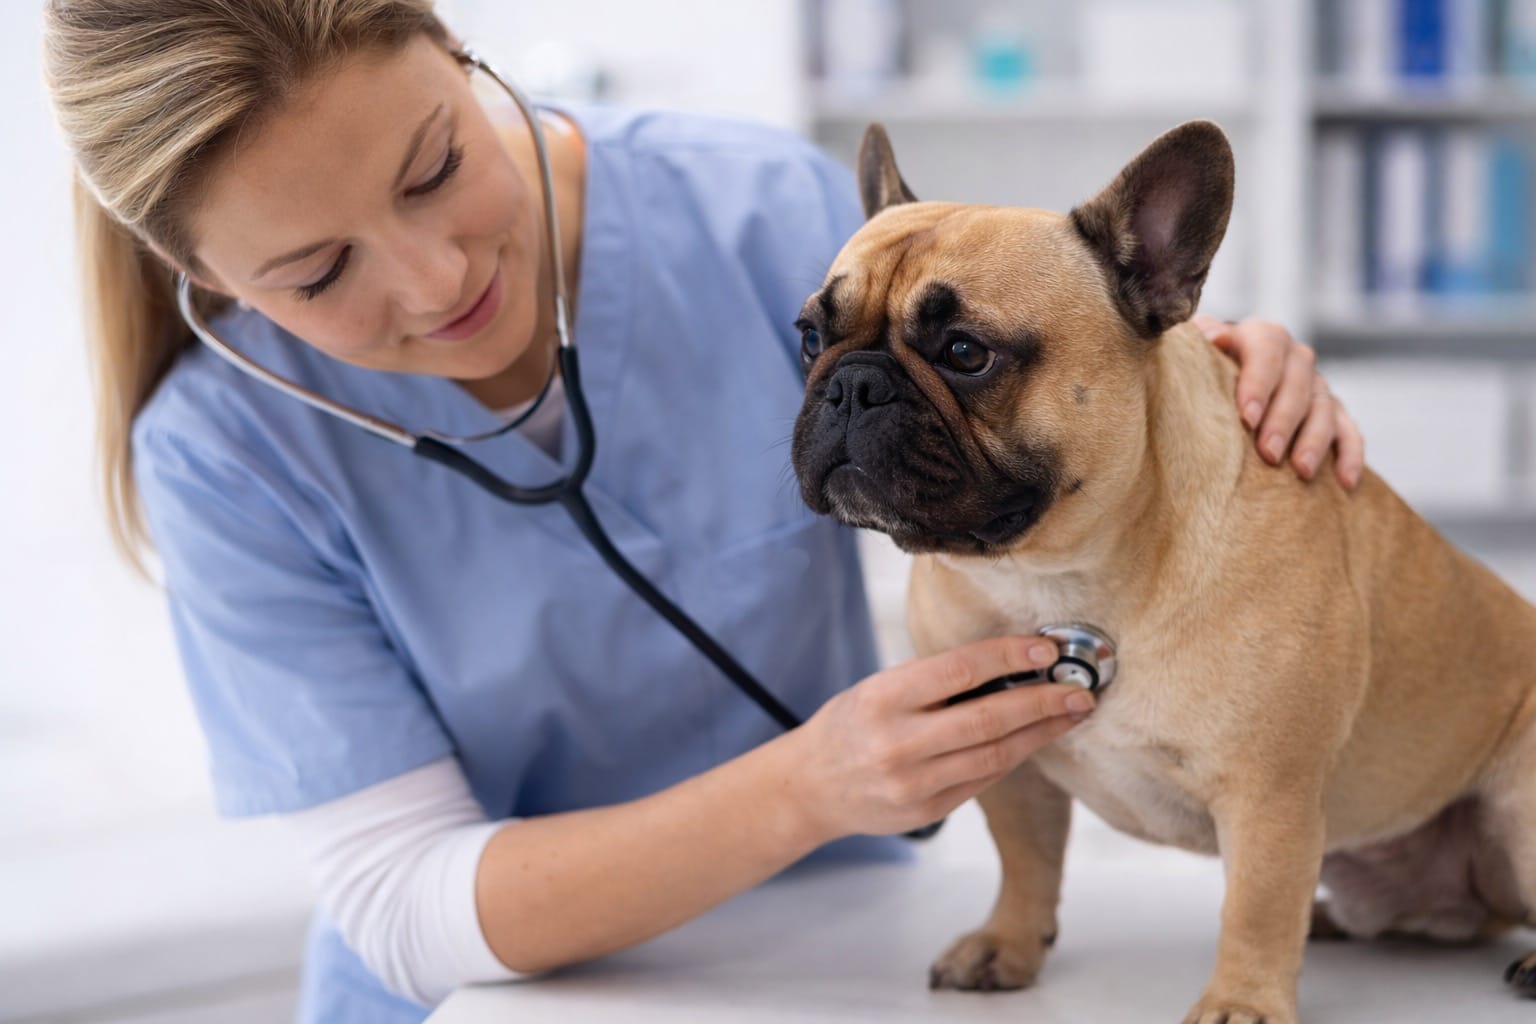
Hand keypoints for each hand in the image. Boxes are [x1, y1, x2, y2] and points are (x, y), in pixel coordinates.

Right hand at [789, 636, 1092, 842]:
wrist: (812, 786)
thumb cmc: (852, 724)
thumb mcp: (878, 688)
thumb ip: (933, 681)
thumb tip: (1007, 664)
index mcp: (883, 698)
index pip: (959, 670)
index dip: (1008, 657)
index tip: (1046, 648)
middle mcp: (898, 742)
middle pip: (987, 719)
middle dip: (1042, 702)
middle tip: (1080, 689)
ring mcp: (914, 782)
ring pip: (994, 755)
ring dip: (1041, 733)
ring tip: (1072, 714)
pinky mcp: (928, 810)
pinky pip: (984, 780)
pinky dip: (1015, 756)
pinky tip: (1037, 739)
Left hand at [1192, 315, 1364, 489]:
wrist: (1224, 378)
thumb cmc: (1204, 369)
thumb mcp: (1197, 352)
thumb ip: (1199, 344)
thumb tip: (1209, 337)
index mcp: (1262, 337)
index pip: (1267, 350)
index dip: (1259, 383)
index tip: (1247, 417)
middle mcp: (1294, 357)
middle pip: (1297, 384)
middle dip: (1284, 421)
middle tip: (1268, 454)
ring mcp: (1317, 385)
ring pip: (1324, 410)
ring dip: (1314, 441)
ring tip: (1301, 471)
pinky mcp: (1333, 412)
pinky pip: (1348, 432)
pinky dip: (1350, 455)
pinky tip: (1344, 482)